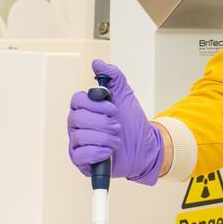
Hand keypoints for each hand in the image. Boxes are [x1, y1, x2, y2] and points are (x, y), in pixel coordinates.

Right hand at [67, 60, 163, 184]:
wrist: (145, 147)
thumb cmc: (132, 122)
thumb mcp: (125, 94)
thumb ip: (113, 76)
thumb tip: (98, 63)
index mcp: (85, 108)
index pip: (77, 100)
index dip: (96, 105)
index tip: (113, 108)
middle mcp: (77, 124)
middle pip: (78, 118)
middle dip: (103, 122)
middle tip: (117, 126)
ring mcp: (78, 142)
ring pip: (81, 136)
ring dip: (105, 137)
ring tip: (116, 140)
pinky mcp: (81, 160)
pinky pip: (81, 155)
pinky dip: (98, 152)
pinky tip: (109, 151)